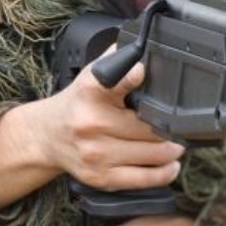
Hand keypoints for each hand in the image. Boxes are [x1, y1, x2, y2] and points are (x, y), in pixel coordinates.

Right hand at [40, 55, 183, 191]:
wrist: (44, 136)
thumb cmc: (77, 104)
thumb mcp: (90, 76)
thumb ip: (116, 59)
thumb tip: (144, 46)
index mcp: (89, 93)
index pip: (110, 81)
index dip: (130, 76)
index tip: (143, 71)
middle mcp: (90, 124)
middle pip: (149, 127)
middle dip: (170, 128)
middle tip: (180, 126)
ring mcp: (95, 154)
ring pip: (153, 154)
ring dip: (173, 150)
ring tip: (177, 144)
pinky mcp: (100, 177)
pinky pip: (144, 179)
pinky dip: (165, 172)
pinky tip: (171, 164)